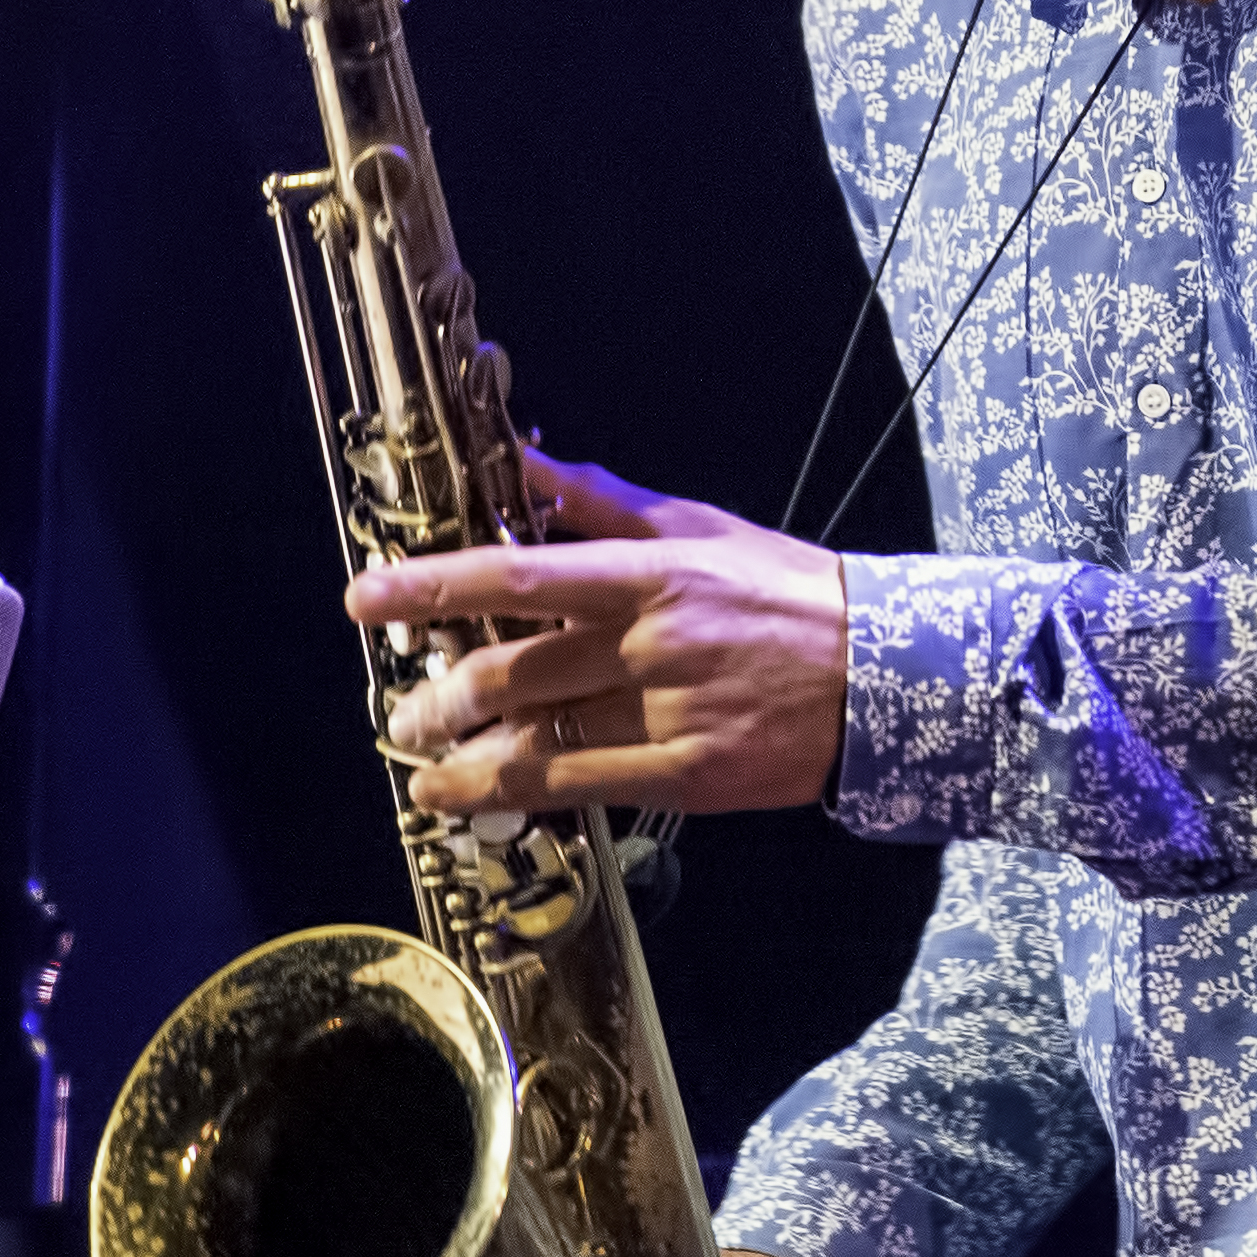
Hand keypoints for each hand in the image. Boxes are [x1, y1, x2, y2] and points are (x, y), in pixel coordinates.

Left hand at [344, 451, 847, 816]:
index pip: (524, 570)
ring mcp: (670, 711)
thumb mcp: (701, 527)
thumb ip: (605, 499)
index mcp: (653, 571)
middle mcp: (654, 640)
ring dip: (463, 747)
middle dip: (442, 687)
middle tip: (400, 699)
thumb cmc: (789, 592)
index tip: (369, 595)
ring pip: (538, 733)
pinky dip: (510, 792)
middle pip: (518, 666)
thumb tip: (531, 462)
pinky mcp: (689, 773)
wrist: (887, 672)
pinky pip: (579, 786)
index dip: (438, 585)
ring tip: (418, 750)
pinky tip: (464, 794)